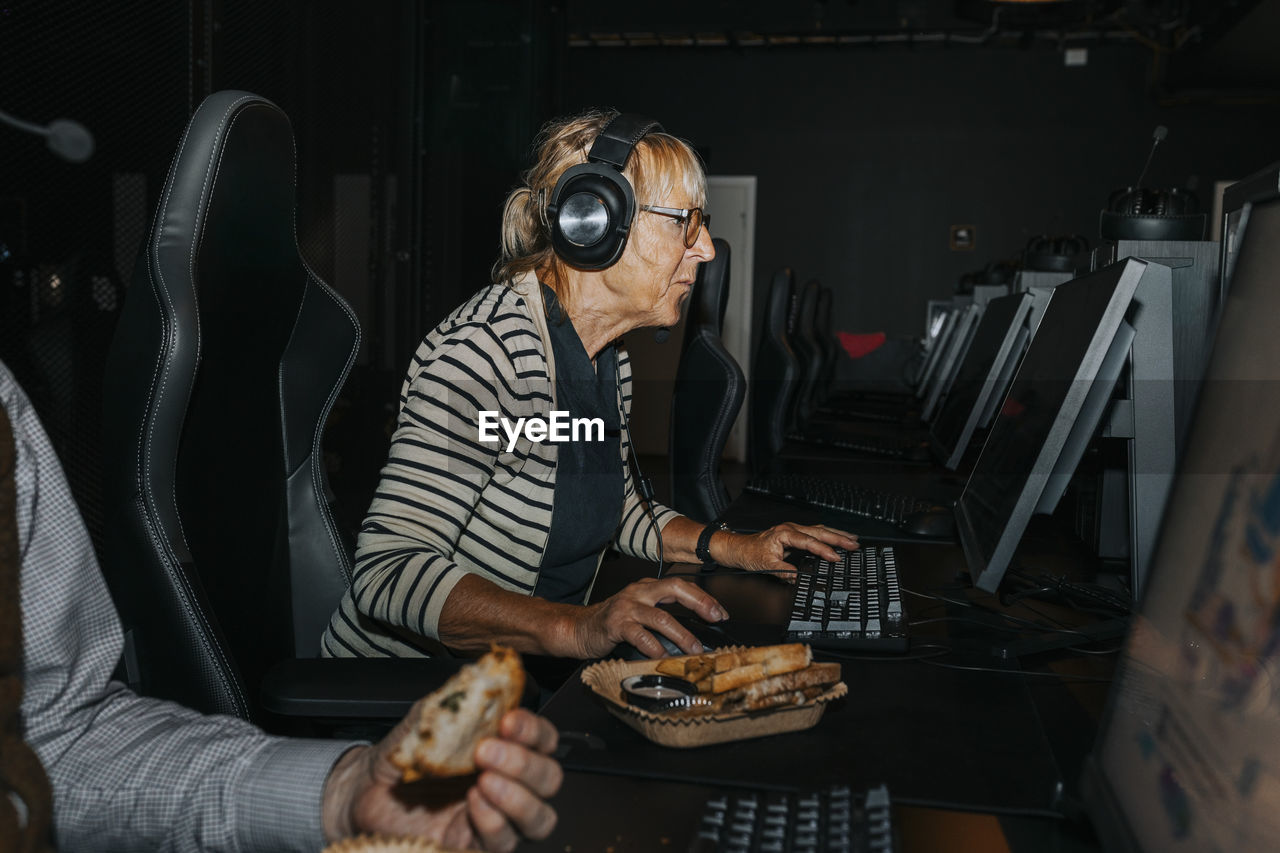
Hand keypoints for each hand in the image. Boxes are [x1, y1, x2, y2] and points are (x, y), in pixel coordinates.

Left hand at [323, 707, 560, 851]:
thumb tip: (484, 676)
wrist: (365, 788)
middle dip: (525, 764)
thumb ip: (458, 700)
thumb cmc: (403, 752)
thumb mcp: (429, 718)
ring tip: (484, 780)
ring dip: (517, 797)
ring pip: (539, 818)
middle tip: (487, 751)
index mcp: (506, 747)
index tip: (508, 721)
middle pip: (549, 779)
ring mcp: (496, 817)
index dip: (534, 731)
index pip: (544, 740)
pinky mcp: (475, 845)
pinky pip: (503, 842)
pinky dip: (492, 821)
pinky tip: (471, 803)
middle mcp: (509, 783)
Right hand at [568, 577, 728, 658]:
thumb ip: (663, 617)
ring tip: (694, 649)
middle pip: (675, 589)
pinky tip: (662, 657)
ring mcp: (627, 607)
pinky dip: (654, 648)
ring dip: (682, 634)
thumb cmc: (613, 624)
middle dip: (699, 603)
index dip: (703, 598)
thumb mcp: (640, 614)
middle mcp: (639, 592)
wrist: (579, 628)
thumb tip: (696, 635)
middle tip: (715, 619)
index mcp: (647, 588)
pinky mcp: (615, 624)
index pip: (681, 585)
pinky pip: (639, 635)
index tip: (720, 614)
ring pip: (661, 617)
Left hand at [714, 523, 858, 581]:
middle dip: (838, 538)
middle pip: (819, 532)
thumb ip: (783, 571)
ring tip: (852, 538)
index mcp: (785, 533)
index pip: (809, 542)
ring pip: (819, 530)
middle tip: (854, 544)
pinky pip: (814, 533)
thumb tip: (798, 577)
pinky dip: (827, 536)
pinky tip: (836, 537)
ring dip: (836, 534)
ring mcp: (793, 530)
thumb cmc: (749, 553)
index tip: (836, 558)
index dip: (824, 550)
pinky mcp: (794, 534)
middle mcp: (790, 529)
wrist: (738, 547)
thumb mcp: (765, 565)